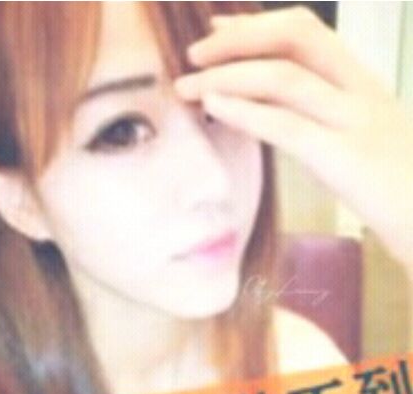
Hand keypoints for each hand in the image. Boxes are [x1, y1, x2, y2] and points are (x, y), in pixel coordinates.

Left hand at [174, 6, 412, 273]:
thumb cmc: (393, 183)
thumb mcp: (358, 134)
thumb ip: (319, 114)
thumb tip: (264, 104)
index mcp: (362, 82)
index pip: (308, 32)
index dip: (257, 25)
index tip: (217, 29)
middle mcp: (360, 91)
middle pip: (297, 38)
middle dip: (238, 40)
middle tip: (193, 54)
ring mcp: (355, 121)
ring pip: (285, 78)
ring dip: (227, 76)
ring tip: (187, 86)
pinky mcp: (346, 158)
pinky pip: (288, 125)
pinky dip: (245, 111)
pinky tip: (214, 107)